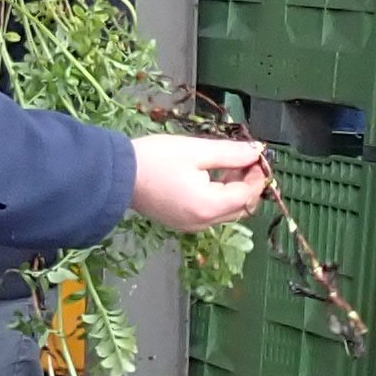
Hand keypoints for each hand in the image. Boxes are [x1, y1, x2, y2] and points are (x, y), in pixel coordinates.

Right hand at [126, 134, 269, 231]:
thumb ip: (230, 153)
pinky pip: (211, 214)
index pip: (247, 195)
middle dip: (249, 184)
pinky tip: (210, 177)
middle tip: (244, 159)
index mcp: (208, 206)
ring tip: (227, 165)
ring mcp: (192, 226)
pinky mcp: (182, 223)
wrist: (117, 175)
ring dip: (234, 191)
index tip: (256, 155)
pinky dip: (219, 198)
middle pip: (241, 208)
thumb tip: (257, 152)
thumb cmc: (155, 159)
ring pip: (228, 213)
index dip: (257, 175)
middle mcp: (203, 223)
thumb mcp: (196, 150)